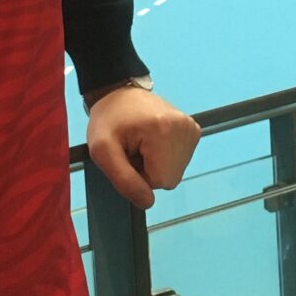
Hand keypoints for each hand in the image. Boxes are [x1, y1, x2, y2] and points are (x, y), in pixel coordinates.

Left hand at [84, 87, 200, 210]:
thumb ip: (123, 180)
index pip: (158, 181)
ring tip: (142, 143)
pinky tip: (153, 140)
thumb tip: (147, 202)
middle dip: (149, 171)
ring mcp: (191, 128)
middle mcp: (184, 128)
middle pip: (169, 178)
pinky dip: (165, 156)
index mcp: (163, 131)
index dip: (139, 175)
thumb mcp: (102, 151)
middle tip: (134, 150)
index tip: (128, 156)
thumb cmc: (108, 120)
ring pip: (175, 171)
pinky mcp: (193, 130)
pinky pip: (180, 160)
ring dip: (157, 164)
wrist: (119, 93)